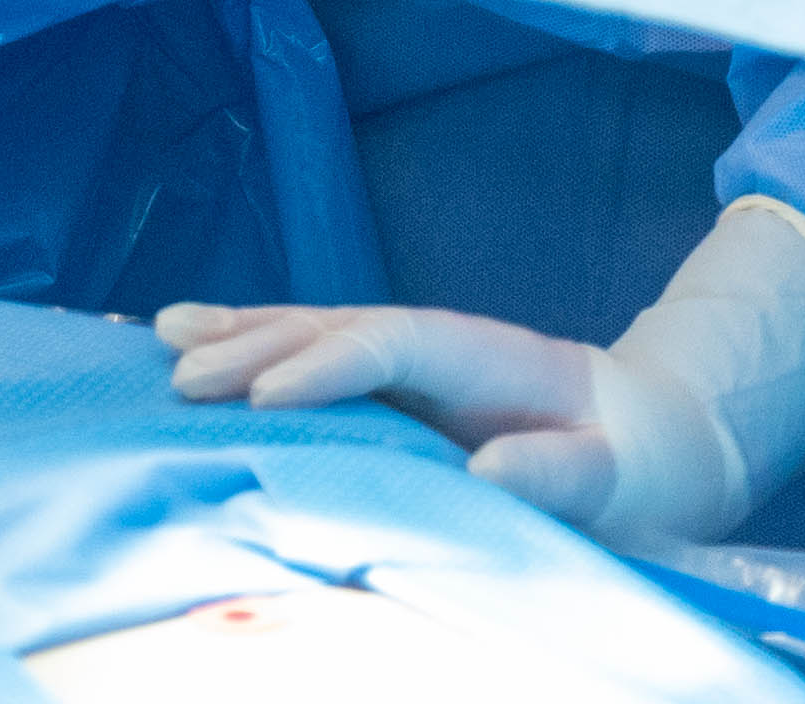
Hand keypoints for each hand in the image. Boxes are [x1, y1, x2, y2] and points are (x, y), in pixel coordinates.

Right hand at [149, 300, 729, 547]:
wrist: (640, 436)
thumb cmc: (625, 464)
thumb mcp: (613, 476)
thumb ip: (558, 473)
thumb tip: (487, 469)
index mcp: (484, 357)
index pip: (392, 343)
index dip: (329, 364)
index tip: (266, 396)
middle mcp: (431, 343)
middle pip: (334, 327)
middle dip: (258, 347)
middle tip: (187, 379)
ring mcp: (406, 360)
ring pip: (309, 331)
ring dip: (238, 334)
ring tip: (165, 340)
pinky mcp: (386, 384)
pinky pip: (308, 357)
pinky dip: (247, 345)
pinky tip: (185, 339)